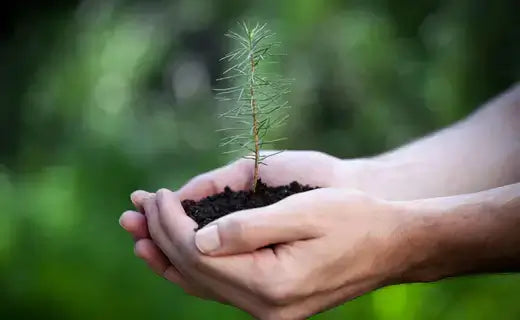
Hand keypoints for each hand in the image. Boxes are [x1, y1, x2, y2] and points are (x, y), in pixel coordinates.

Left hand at [135, 187, 412, 318]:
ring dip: (168, 256)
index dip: (169, 224)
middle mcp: (265, 307)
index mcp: (271, 283)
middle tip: (133, 210)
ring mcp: (268, 310)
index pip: (198, 255)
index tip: (155, 195)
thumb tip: (197, 238)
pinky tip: (176, 254)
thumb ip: (248, 228)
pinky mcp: (272, 302)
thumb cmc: (354, 219)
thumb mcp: (304, 212)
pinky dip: (192, 267)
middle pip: (193, 273)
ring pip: (202, 284)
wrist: (390, 245)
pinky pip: (219, 287)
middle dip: (159, 238)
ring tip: (138, 236)